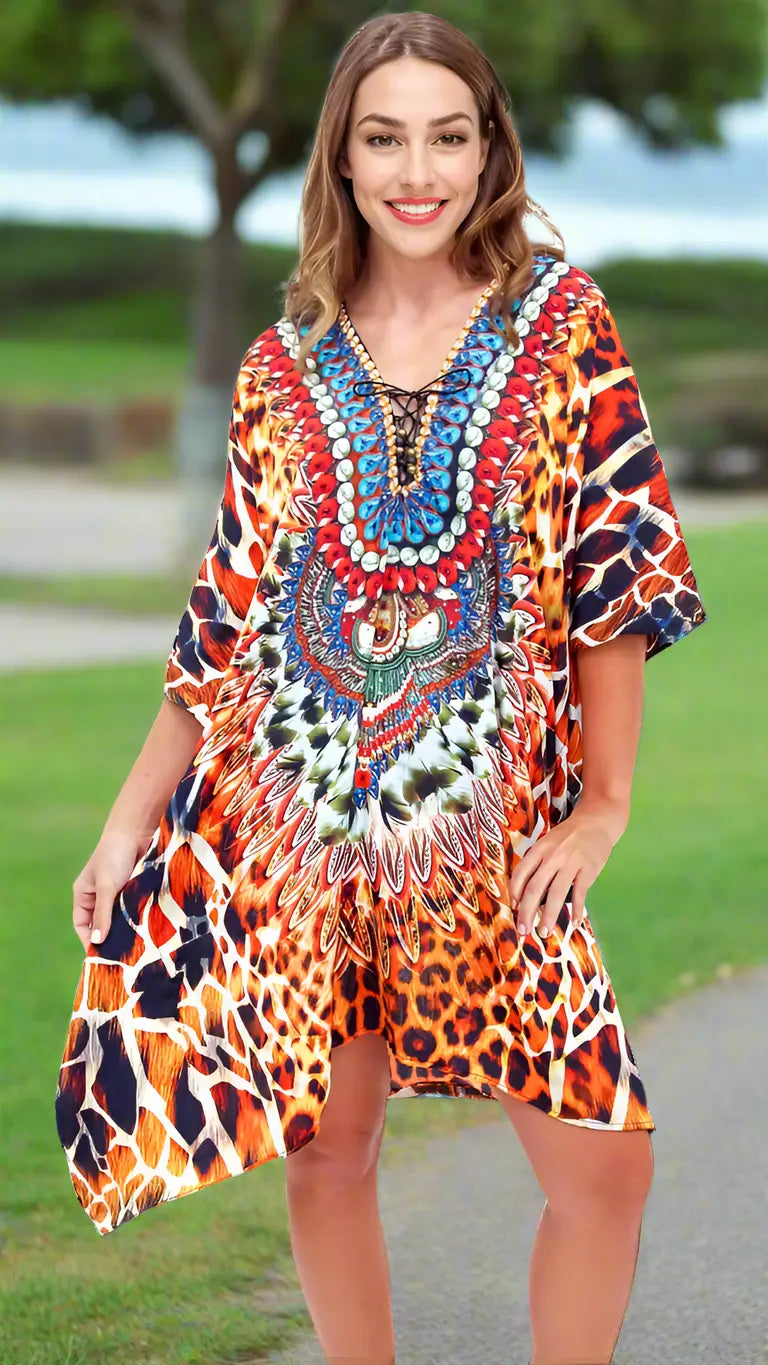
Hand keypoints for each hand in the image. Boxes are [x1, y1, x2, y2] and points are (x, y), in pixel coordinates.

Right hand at [72, 828, 153, 953]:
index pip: (82, 924)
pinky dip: (137, 918)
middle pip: (102, 923)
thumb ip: (103, 913)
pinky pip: (133, 909)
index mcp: (84, 894)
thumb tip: (97, 941)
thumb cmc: (115, 855)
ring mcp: (117, 893)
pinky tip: (146, 930)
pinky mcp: (134, 890)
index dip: (89, 939)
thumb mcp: (106, 886)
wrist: (137, 831)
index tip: (101, 955)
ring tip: (135, 947)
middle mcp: (99, 896)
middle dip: (109, 937)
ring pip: (119, 918)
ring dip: (126, 929)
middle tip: (121, 956)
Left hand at [508, 799, 628, 937]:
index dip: (515, 893)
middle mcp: (552, 856)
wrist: (596, 822)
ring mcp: (571, 863)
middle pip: (534, 888)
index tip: (514, 909)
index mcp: (539, 849)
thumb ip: (536, 864)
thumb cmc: (567, 837)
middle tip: (523, 930)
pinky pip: (580, 893)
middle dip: (526, 912)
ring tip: (544, 932)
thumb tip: (524, 894)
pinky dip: (577, 910)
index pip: (520, 874)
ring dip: (548, 916)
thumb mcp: (546, 843)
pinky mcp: (589, 870)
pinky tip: (574, 923)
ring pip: (556, 894)